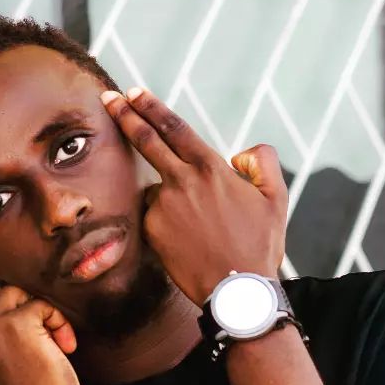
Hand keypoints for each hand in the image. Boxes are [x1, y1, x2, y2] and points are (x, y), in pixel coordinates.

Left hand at [100, 87, 286, 304]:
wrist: (238, 291)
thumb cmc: (260, 245)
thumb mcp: (276, 198)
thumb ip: (262, 163)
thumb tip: (239, 154)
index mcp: (211, 168)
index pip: (174, 128)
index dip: (151, 107)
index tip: (134, 92)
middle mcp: (182, 182)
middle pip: (146, 140)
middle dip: (124, 114)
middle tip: (108, 97)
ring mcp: (163, 207)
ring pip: (159, 189)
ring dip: (172, 199)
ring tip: (200, 229)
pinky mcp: (152, 230)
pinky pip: (156, 217)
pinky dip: (168, 222)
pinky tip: (189, 242)